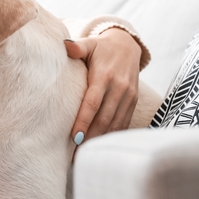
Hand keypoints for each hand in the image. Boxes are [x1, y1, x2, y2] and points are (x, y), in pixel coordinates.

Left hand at [65, 27, 140, 143]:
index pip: (93, 102)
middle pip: (104, 118)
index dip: (84, 120)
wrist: (128, 46)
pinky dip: (113, 135)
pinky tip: (101, 145)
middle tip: (75, 154)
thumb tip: (65, 45)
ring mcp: (129, 96)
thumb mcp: (90, 44)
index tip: (74, 137)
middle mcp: (119, 88)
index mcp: (105, 76)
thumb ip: (77, 47)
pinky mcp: (133, 102)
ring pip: (115, 123)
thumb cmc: (101, 47)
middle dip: (90, 137)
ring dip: (101, 140)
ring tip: (85, 154)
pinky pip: (124, 122)